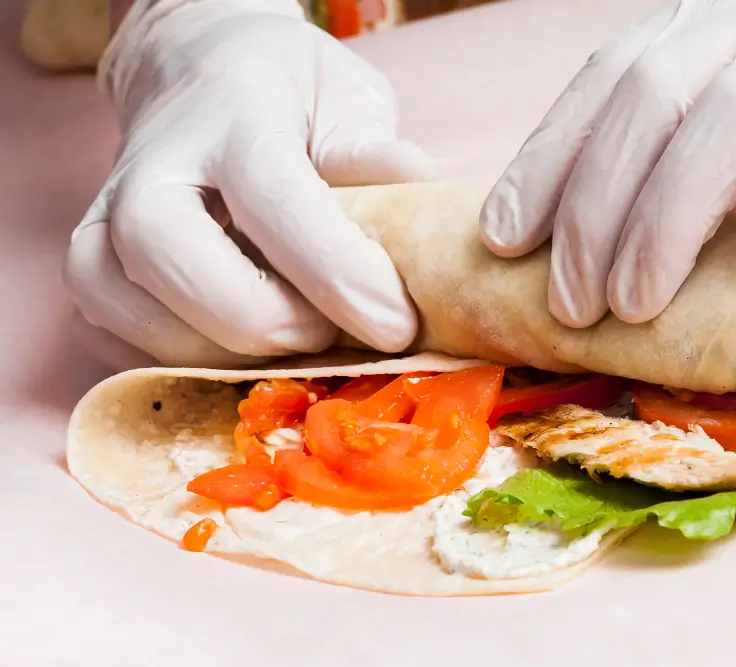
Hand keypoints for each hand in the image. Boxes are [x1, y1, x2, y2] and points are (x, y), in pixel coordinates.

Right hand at [64, 0, 432, 369]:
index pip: (276, 206)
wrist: (197, 71)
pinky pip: (107, 334)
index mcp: (232, 116)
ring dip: (220, 352)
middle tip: (332, 332)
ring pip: (128, 311)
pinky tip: (232, 346)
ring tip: (288, 338)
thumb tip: (417, 183)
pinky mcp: (88, 260)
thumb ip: (372, 152)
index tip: (396, 323)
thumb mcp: (345, 98)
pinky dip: (173, 358)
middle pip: (178, 265)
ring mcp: (105, 214)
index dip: (339, 276)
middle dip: (269, 323)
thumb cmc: (286, 92)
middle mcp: (151, 165)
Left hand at [480, 0, 735, 327]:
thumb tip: (585, 244)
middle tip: (569, 301)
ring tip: (634, 303)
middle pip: (647, 105)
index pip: (604, 85)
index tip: (501, 237)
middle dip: (594, 212)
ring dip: (666, 222)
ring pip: (725, 121)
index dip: (544, 161)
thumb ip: (676, 155)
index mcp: (702, 26)